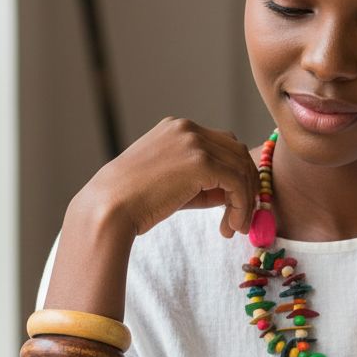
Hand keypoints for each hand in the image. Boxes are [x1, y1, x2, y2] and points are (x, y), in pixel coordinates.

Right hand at [75, 116, 259, 238]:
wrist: (110, 208)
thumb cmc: (135, 201)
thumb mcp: (174, 181)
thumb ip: (204, 180)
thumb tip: (235, 193)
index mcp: (178, 128)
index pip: (223, 144)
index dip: (236, 173)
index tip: (236, 202)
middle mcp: (188, 128)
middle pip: (237, 152)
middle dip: (247, 185)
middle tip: (243, 217)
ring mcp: (195, 142)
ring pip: (241, 168)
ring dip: (245, 201)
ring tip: (236, 227)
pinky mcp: (202, 162)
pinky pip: (237, 183)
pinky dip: (241, 206)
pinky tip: (230, 226)